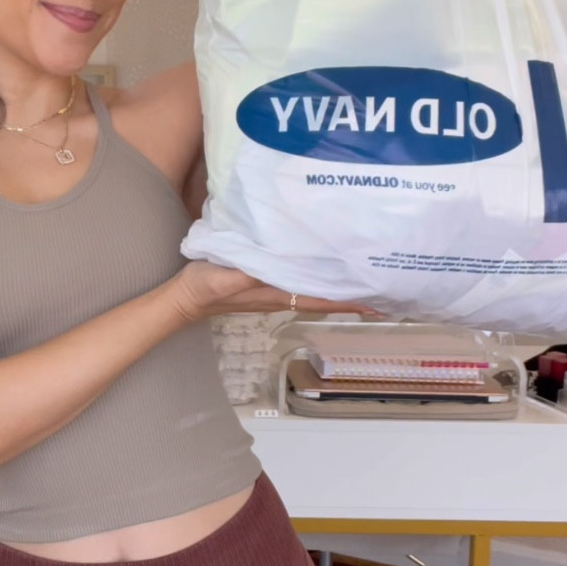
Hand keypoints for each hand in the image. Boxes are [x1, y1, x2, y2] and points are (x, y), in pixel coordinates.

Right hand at [169, 260, 382, 323]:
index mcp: (278, 294)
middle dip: (353, 292)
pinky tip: (320, 264)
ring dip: (338, 284)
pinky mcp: (264, 282)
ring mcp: (274, 290)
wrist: (183, 298)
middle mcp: (282, 295)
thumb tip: (278, 263)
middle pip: (327, 296)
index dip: (352, 301)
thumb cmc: (204, 287)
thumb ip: (250, 271)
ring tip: (361, 273)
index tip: (380, 302)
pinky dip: (317, 274)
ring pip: (315, 288)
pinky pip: (299, 279)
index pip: (324, 298)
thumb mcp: (226, 277)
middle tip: (383, 283)